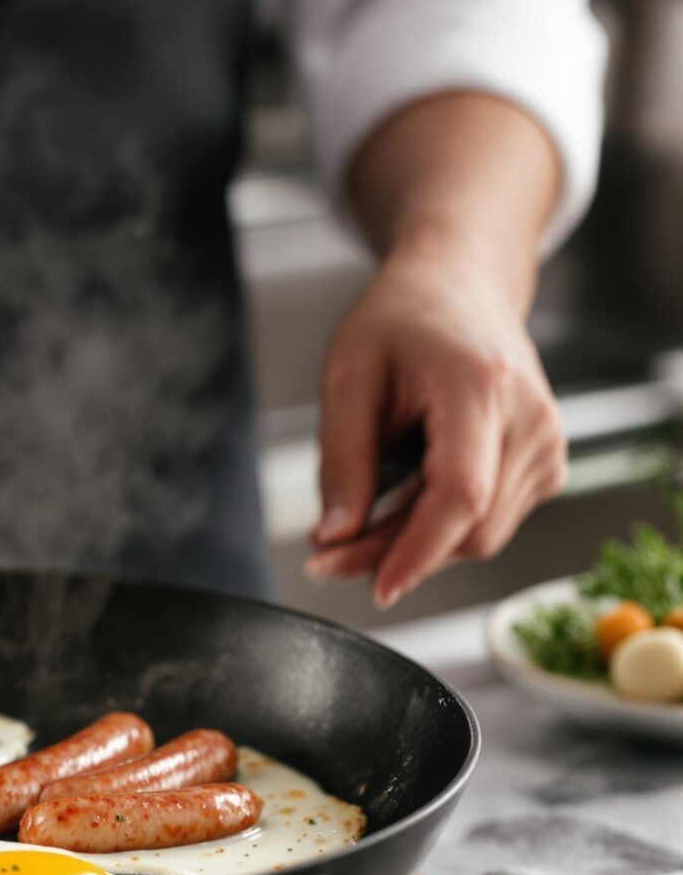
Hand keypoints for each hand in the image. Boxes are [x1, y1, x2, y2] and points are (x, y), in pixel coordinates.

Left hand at [306, 252, 566, 606]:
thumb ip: (342, 462)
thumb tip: (336, 538)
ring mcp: (549, 445)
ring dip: (416, 544)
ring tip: (362, 515)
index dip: (416, 552)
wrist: (459, 287)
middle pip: (469, 528)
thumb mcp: (348, 377)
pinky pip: (492, 523)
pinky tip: (410, 493)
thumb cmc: (402, 319)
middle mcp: (531, 419)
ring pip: (481, 536)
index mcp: (483, 387)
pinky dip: (443, 526)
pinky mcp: (549, 466)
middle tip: (326, 552)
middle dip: (396, 553)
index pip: (460, 496)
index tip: (374, 587)